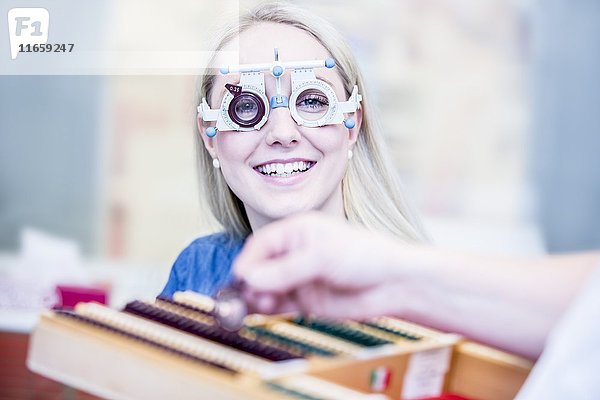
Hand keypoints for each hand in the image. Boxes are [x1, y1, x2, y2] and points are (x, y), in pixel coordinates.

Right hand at [233, 212, 416, 318]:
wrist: (393, 284)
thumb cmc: (365, 256)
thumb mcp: (322, 257)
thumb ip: (285, 270)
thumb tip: (250, 278)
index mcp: (296, 232)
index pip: (261, 245)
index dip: (248, 261)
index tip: (241, 278)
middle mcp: (294, 254)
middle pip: (259, 268)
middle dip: (251, 281)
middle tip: (250, 295)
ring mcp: (298, 278)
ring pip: (265, 288)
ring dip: (258, 296)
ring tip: (262, 303)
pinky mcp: (304, 300)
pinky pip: (277, 304)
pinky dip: (267, 308)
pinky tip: (265, 310)